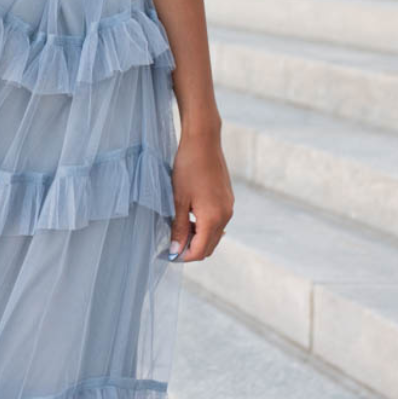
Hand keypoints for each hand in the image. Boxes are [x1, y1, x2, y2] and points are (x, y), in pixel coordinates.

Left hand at [167, 124, 232, 261]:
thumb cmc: (188, 168)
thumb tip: (175, 250)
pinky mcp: (228, 199)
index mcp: (213, 218)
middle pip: (209, 246)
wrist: (204, 142)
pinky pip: (218, 222)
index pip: (200, 251)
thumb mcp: (178, 200)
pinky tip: (189, 216)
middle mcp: (226, 215)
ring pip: (214, 235)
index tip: (168, 254)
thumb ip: (178, 227)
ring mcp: (228, 207)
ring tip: (178, 228)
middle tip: (171, 244)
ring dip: (198, 237)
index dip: (183, 256)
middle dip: (191, 250)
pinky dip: (204, 226)